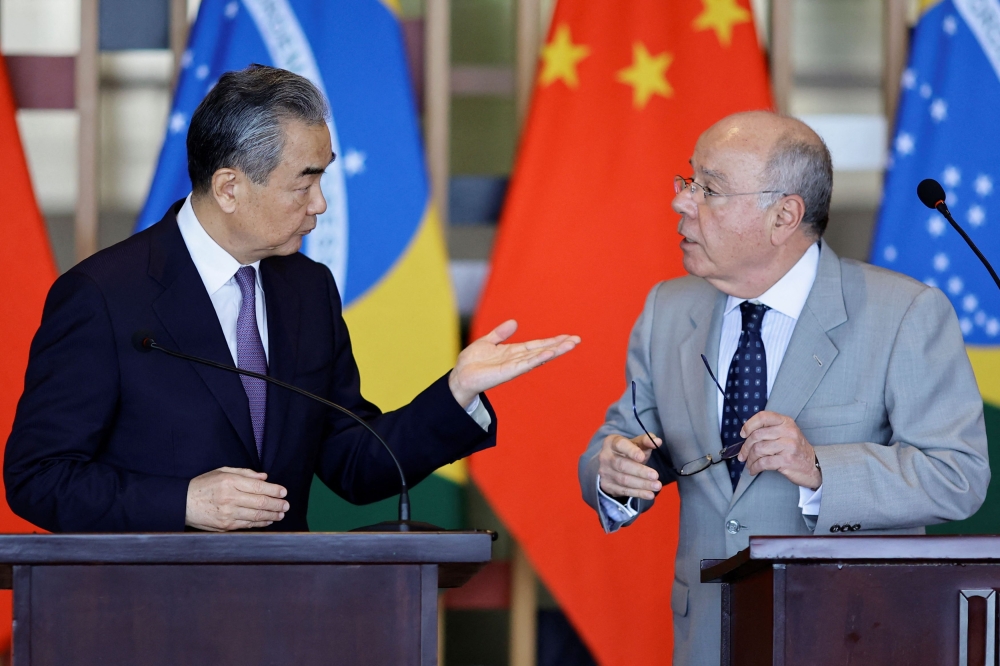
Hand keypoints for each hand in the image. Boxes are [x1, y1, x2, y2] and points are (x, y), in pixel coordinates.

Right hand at [185, 467, 289, 530]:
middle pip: (260, 503)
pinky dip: (260, 523)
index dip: (274, 490)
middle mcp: (230, 498)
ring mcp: (228, 514)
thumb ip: (245, 473)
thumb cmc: (204, 485)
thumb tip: (264, 477)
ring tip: (281, 513)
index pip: (258, 487)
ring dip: (272, 515)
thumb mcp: (222, 471)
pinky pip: (248, 525)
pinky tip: (268, 520)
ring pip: (256, 516)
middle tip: (286, 505)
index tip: (283, 492)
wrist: (182, 503)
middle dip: (277, 504)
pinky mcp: (225, 526)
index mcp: (230, 482)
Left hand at [448, 319, 580, 407]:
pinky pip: (527, 363)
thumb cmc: (472, 362)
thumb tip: (514, 322)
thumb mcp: (487, 342)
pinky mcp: (509, 372)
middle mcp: (518, 359)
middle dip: (560, 345)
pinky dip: (539, 357)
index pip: (537, 344)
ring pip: (539, 356)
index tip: (568, 337)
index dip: (553, 340)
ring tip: (570, 345)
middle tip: (577, 340)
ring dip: (555, 350)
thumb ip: (500, 333)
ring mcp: (515, 366)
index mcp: (514, 351)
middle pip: (543, 350)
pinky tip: (550, 352)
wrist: (460, 376)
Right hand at [597, 433, 662, 500]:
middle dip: (640, 471)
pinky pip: (624, 491)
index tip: (642, 457)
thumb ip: (647, 441)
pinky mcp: (607, 485)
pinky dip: (638, 493)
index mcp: (611, 442)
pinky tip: (649, 494)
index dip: (631, 451)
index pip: (620, 445)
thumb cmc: (628, 451)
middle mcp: (605, 457)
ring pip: (624, 480)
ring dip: (642, 484)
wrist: (613, 464)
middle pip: (622, 465)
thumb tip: (658, 441)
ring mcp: (605, 472)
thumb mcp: (637, 443)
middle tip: (655, 475)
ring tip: (657, 486)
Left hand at [737, 411, 821, 488]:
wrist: (815, 466)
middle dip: (745, 447)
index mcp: (786, 422)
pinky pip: (763, 463)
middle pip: (757, 435)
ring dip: (750, 459)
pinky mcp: (787, 460)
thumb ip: (770, 430)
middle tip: (742, 455)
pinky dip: (755, 467)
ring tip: (749, 464)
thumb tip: (746, 435)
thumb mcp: (787, 434)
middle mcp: (788, 431)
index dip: (749, 425)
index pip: (763, 417)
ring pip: (758, 449)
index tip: (743, 434)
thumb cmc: (796, 450)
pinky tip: (753, 470)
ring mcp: (788, 446)